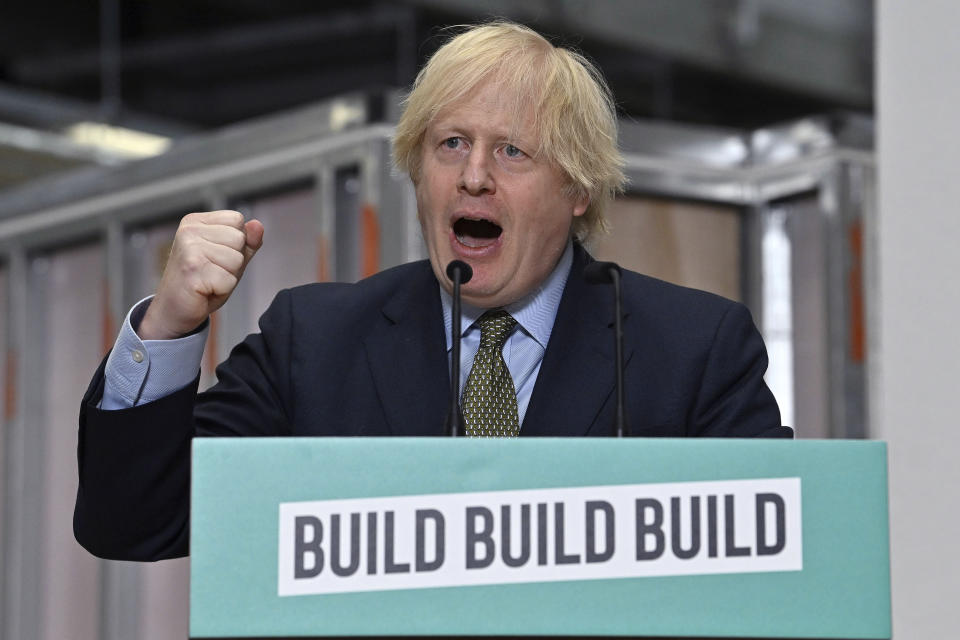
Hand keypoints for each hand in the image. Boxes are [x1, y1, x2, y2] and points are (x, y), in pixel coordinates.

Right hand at [138, 210, 263, 339]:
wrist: (173, 311)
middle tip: (211, 272)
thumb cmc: (201, 283)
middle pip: (239, 238)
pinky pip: (229, 279)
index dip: (236, 244)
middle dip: (233, 261)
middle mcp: (189, 230)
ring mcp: (189, 249)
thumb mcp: (229, 258)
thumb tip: (257, 225)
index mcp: (196, 222)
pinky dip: (222, 290)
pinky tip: (204, 290)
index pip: (237, 220)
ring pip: (237, 259)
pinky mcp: (192, 269)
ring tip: (208, 280)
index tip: (215, 258)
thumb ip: (247, 242)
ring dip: (228, 276)